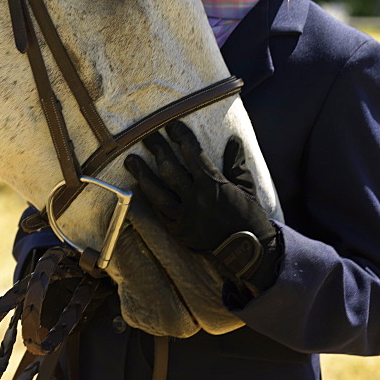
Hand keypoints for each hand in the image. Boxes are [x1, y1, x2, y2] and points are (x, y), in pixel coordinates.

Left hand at [124, 121, 279, 293]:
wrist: (248, 253)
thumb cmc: (249, 217)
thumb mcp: (246, 188)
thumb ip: (236, 164)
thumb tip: (233, 140)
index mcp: (215, 185)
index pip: (193, 154)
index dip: (181, 137)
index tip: (172, 125)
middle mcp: (197, 199)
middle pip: (170, 169)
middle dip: (157, 149)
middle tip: (147, 135)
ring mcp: (185, 217)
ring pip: (157, 191)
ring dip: (142, 173)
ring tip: (131, 160)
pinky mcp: (178, 231)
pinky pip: (158, 211)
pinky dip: (148, 197)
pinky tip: (138, 186)